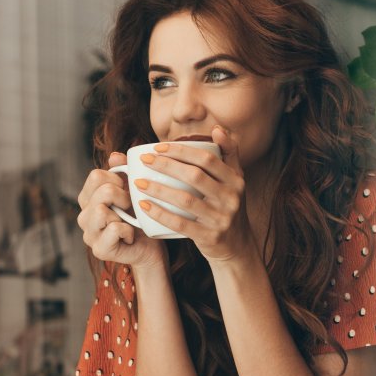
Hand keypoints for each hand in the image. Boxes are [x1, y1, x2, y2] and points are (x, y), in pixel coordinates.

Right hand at [77, 152, 166, 269]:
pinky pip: (113, 229)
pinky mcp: (99, 249)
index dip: (117, 180)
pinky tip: (130, 236)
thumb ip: (123, 172)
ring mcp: (89, 234)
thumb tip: (115, 156)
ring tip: (129, 222)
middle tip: (131, 209)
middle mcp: (84, 216)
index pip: (96, 176)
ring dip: (123, 215)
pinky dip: (128, 231)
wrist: (151, 248)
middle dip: (124, 197)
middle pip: (102, 192)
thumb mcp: (133, 191)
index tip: (127, 191)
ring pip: (102, 211)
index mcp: (88, 199)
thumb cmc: (141, 218)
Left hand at [133, 127, 255, 262]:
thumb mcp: (235, 181)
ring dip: (159, 189)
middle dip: (166, 165)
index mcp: (235, 180)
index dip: (181, 150)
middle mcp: (231, 198)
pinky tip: (144, 206)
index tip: (157, 147)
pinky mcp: (210, 237)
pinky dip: (161, 214)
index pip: (207, 158)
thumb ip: (228, 154)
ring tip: (138, 182)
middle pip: (194, 176)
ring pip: (186, 199)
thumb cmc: (227, 207)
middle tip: (145, 161)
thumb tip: (216, 129)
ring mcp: (222, 218)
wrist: (237, 247)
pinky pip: (181, 224)